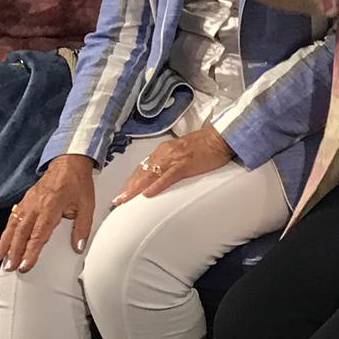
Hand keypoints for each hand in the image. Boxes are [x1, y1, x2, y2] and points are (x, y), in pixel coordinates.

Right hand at [0, 154, 95, 271]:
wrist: (69, 162)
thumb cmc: (78, 183)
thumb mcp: (87, 205)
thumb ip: (82, 228)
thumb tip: (79, 247)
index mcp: (51, 208)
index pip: (38, 235)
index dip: (30, 252)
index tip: (25, 265)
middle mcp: (36, 206)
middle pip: (21, 233)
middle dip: (14, 252)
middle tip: (9, 267)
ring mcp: (28, 202)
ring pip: (13, 226)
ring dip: (4, 243)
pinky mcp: (25, 200)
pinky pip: (13, 217)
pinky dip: (6, 230)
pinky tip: (3, 240)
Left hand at [111, 126, 234, 206]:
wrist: (221, 137)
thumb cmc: (206, 145)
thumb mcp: (183, 152)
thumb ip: (171, 161)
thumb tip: (162, 173)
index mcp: (164, 150)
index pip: (143, 167)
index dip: (131, 181)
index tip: (123, 193)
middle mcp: (165, 153)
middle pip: (142, 172)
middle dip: (128, 188)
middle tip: (117, 201)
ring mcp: (174, 159)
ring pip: (150, 175)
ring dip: (136, 189)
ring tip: (125, 201)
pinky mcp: (185, 165)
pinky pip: (167, 177)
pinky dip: (156, 186)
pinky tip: (147, 195)